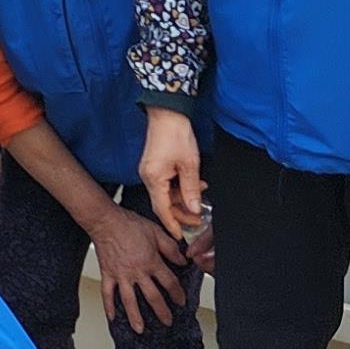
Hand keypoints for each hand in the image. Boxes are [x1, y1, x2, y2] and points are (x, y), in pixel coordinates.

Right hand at [89, 198, 189, 329]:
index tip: (181, 301)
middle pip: (152, 296)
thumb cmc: (129, 224)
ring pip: (129, 300)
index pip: (169, 282)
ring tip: (140, 329)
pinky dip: (108, 306)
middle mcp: (137, 272)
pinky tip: (112, 317)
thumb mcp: (156, 232)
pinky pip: (107, 293)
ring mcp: (121, 275)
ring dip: (135, 316)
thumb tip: (182, 260)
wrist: (105, 221)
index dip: (177, 293)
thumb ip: (170, 248)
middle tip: (167, 321)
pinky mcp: (107, 274)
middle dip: (162, 311)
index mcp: (151, 261)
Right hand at [139, 107, 205, 241]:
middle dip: (182, 212)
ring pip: (167, 194)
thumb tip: (194, 209)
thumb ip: (191, 190)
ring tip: (201, 197)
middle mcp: (148, 177)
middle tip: (199, 219)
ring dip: (184, 198)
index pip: (162, 209)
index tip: (181, 236)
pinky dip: (180, 188)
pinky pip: (167, 184)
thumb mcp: (190, 165)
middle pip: (164, 204)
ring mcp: (150, 171)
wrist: (168, 112)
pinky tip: (193, 185)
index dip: (173, 224)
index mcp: (153, 179)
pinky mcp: (154, 166)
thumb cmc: (175, 133)